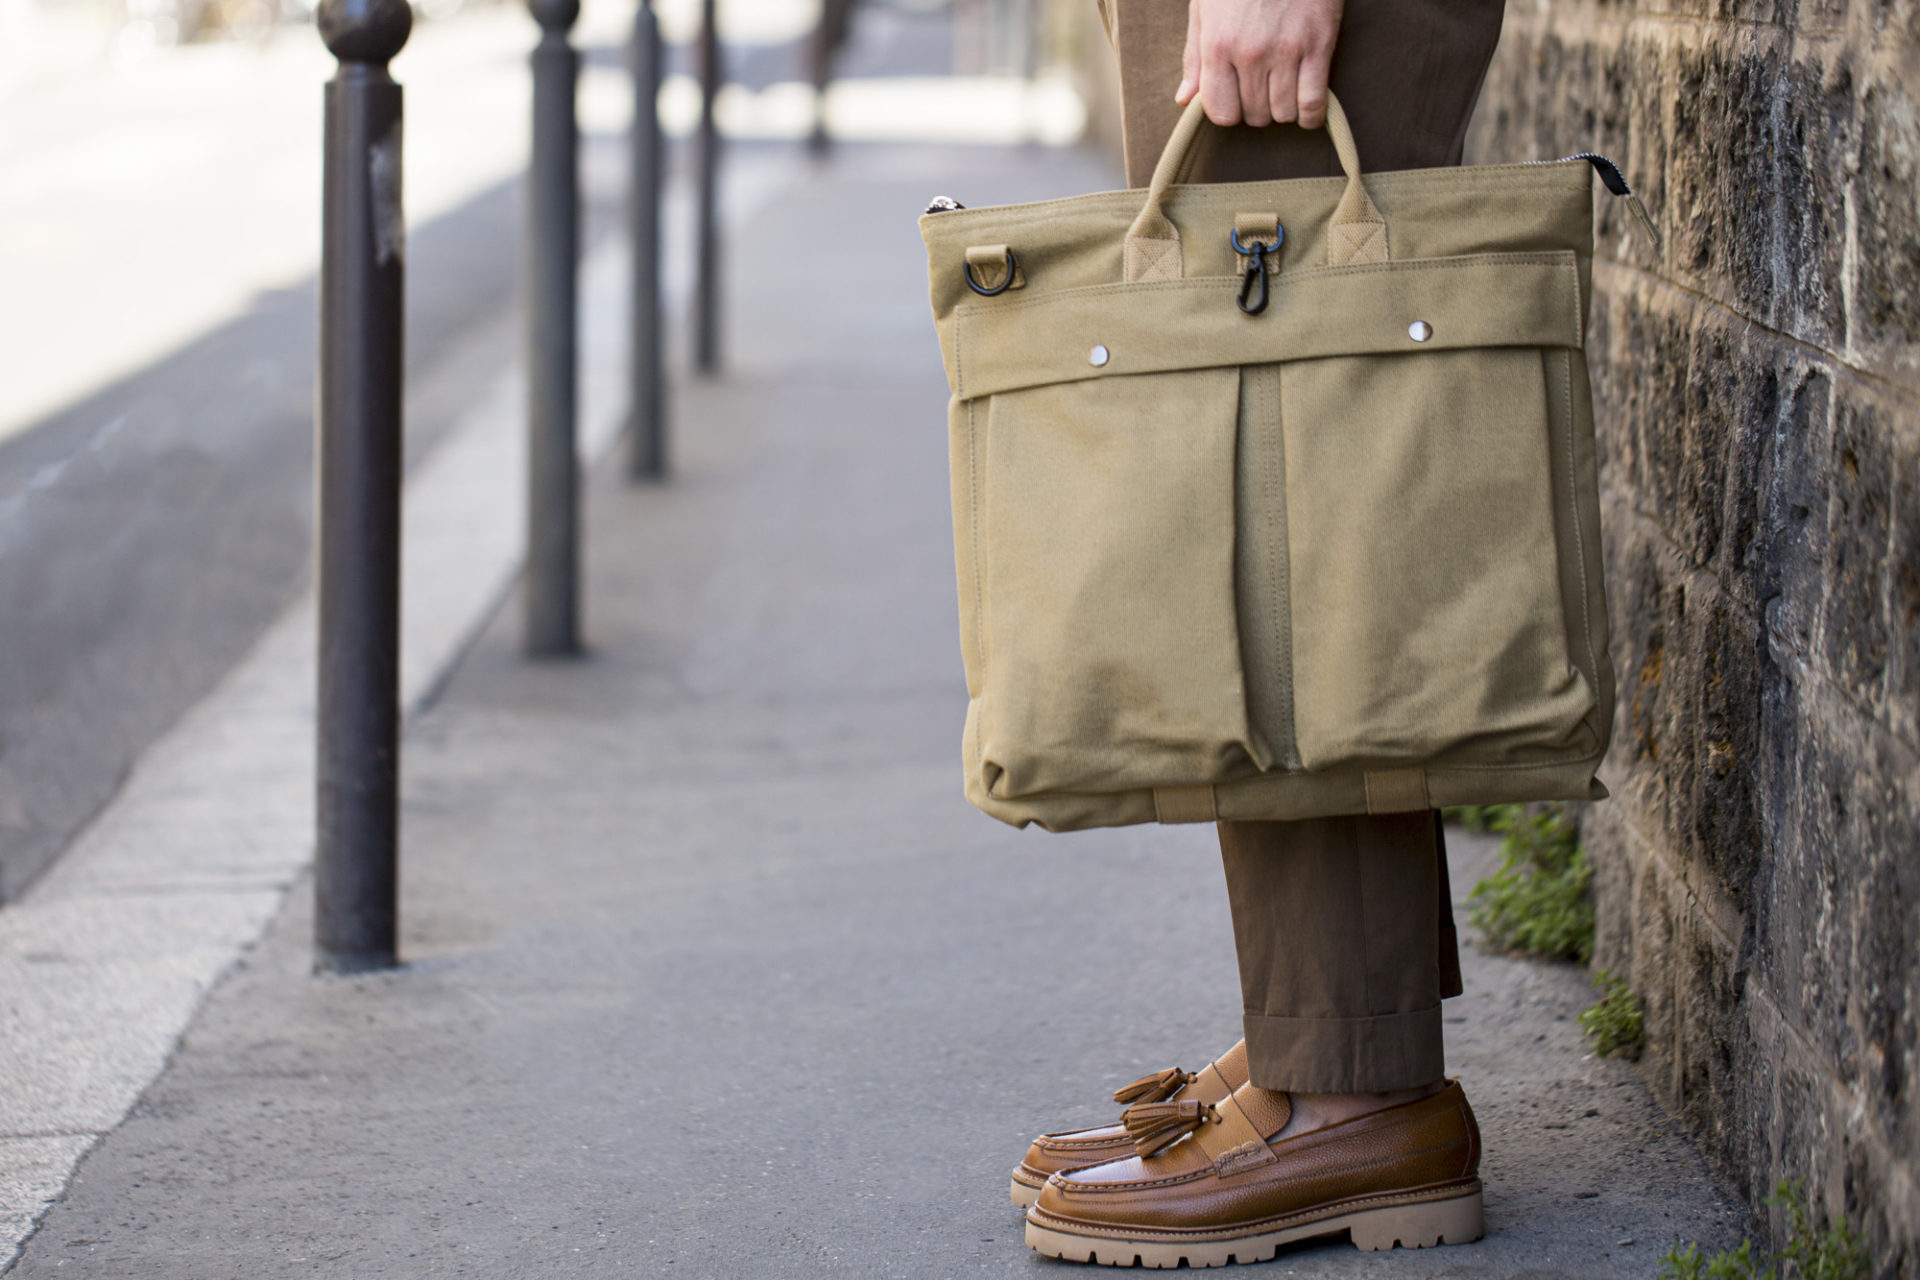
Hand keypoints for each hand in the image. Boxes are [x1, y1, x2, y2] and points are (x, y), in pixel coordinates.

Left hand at [1175, 0, 1342, 129]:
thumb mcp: (1206, 8)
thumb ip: (1195, 57)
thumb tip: (1184, 100)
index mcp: (1218, 45)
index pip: (1220, 112)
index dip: (1228, 111)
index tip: (1235, 99)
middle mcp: (1250, 53)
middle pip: (1253, 115)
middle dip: (1256, 109)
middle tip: (1261, 89)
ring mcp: (1286, 50)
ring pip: (1283, 112)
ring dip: (1283, 110)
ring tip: (1283, 91)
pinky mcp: (1319, 45)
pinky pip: (1313, 102)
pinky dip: (1311, 114)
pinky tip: (1306, 108)